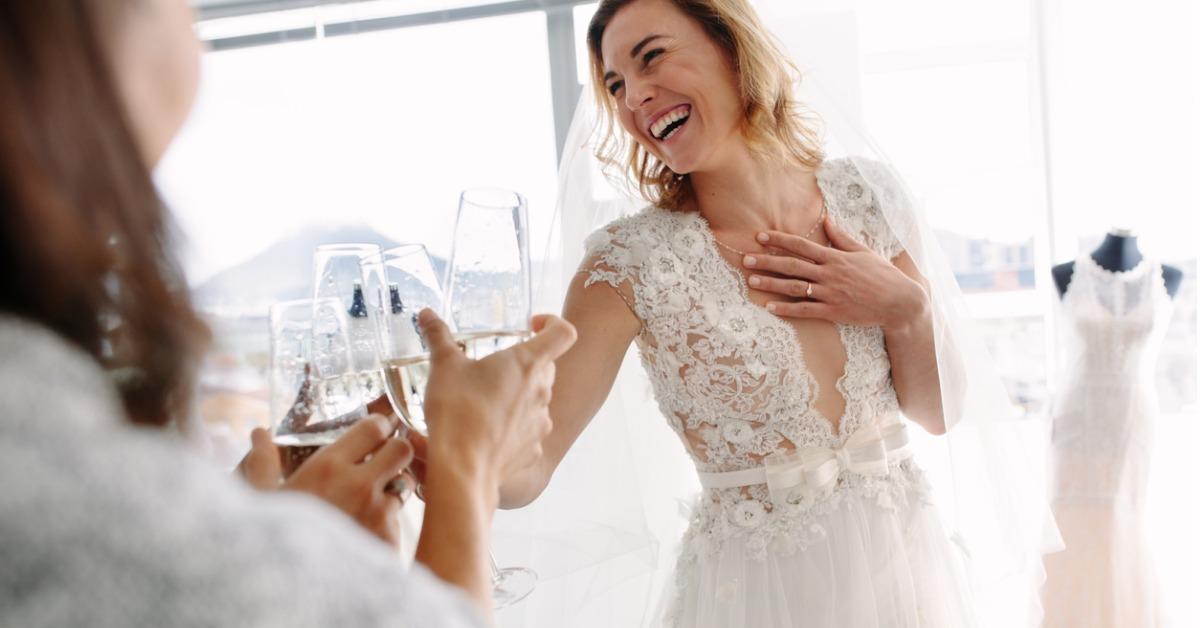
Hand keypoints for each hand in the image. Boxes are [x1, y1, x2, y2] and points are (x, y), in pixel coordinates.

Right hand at [237, 416, 415, 548]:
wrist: (291, 588)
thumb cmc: (272, 541)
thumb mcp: (261, 500)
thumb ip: (263, 463)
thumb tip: (259, 433)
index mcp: (327, 467)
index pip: (374, 427)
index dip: (379, 426)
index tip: (376, 432)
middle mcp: (358, 484)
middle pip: (402, 448)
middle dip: (397, 450)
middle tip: (384, 460)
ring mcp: (377, 512)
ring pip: (406, 482)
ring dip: (395, 485)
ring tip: (374, 496)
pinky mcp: (388, 537)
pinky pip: (400, 517)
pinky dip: (390, 518)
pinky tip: (371, 526)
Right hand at [416, 309, 576, 492]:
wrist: (462, 469)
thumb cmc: (457, 411)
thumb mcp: (443, 367)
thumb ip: (438, 337)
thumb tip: (427, 315)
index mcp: (528, 363)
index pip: (563, 332)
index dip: (553, 323)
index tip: (532, 325)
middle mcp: (543, 391)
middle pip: (548, 366)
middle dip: (526, 361)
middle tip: (494, 366)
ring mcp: (541, 422)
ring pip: (538, 399)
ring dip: (519, 394)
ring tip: (485, 401)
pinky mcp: (533, 449)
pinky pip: (529, 429)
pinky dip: (513, 425)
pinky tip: (487, 430)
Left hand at [743, 216, 927, 330]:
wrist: (899, 301)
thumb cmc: (882, 275)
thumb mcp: (863, 251)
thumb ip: (841, 237)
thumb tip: (827, 219)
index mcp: (835, 257)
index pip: (802, 245)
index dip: (780, 240)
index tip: (760, 236)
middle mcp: (830, 273)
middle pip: (792, 265)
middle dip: (767, 260)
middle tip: (745, 258)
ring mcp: (830, 293)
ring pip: (794, 287)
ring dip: (771, 284)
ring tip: (751, 281)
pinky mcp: (833, 311)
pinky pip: (805, 310)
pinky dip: (786, 309)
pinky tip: (769, 307)